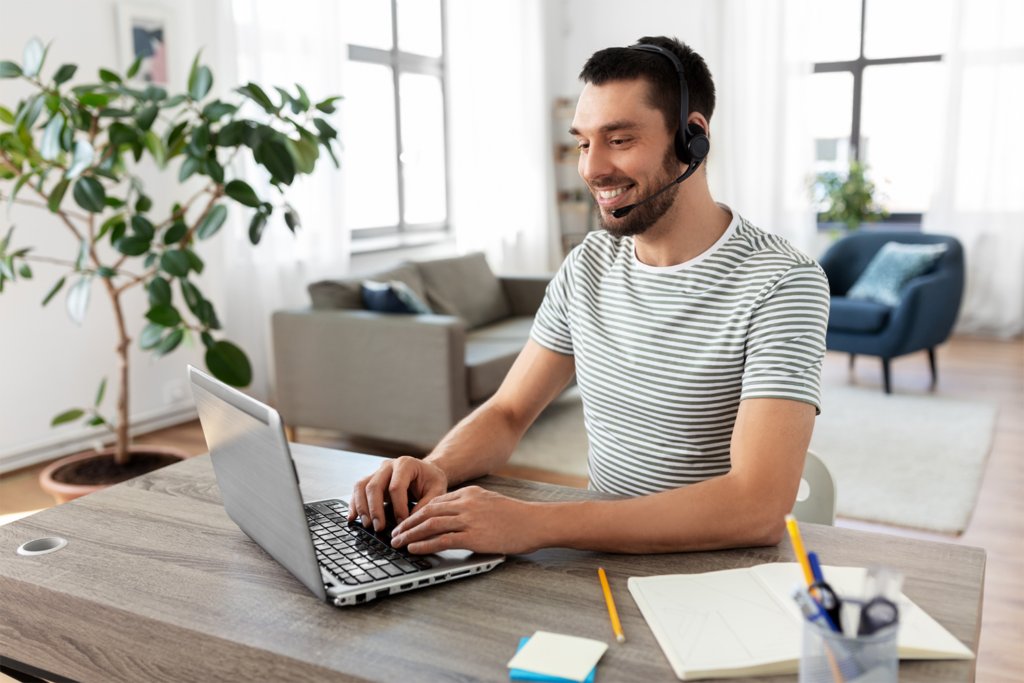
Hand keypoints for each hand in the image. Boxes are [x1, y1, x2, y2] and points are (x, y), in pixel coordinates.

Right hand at [348, 456, 447, 531]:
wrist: (427, 471)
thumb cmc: (431, 480)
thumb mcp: (437, 490)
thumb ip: (427, 504)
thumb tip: (411, 521)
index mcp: (406, 464)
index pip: (396, 487)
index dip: (398, 507)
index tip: (402, 522)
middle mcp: (389, 465)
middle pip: (374, 486)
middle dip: (375, 509)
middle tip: (379, 527)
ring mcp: (378, 471)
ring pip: (361, 486)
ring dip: (362, 507)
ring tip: (367, 524)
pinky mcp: (372, 479)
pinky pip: (358, 490)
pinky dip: (354, 504)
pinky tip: (353, 517)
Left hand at [390, 486, 544, 554]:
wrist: (536, 522)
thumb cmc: (518, 516)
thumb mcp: (491, 502)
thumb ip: (472, 506)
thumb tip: (454, 517)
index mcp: (470, 493)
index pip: (435, 502)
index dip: (416, 512)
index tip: (405, 521)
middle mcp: (466, 503)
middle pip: (427, 511)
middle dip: (407, 523)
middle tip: (394, 532)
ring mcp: (470, 519)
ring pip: (430, 524)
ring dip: (410, 534)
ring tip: (398, 542)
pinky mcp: (474, 536)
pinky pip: (443, 540)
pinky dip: (425, 544)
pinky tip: (414, 548)